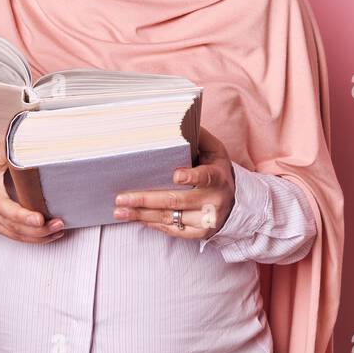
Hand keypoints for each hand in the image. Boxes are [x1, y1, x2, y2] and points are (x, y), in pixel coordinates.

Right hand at [0, 144, 65, 243]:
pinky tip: (52, 235)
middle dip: (25, 218)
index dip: (8, 152)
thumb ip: (4, 150)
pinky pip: (16, 236)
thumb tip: (31, 134)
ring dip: (38, 232)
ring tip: (58, 227)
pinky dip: (35, 238)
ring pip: (14, 229)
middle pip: (6, 210)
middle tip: (44, 219)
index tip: (20, 149)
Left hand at [112, 126, 235, 240]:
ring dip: (143, 215)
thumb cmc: (217, 170)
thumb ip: (199, 137)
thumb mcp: (215, 151)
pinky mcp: (200, 233)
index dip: (191, 177)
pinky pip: (173, 231)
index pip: (205, 177)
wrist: (234, 201)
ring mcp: (207, 219)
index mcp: (218, 177)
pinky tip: (136, 219)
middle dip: (147, 199)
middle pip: (177, 201)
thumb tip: (180, 119)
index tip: (175, 175)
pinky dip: (153, 225)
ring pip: (171, 218)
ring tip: (120, 211)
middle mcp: (213, 201)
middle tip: (122, 198)